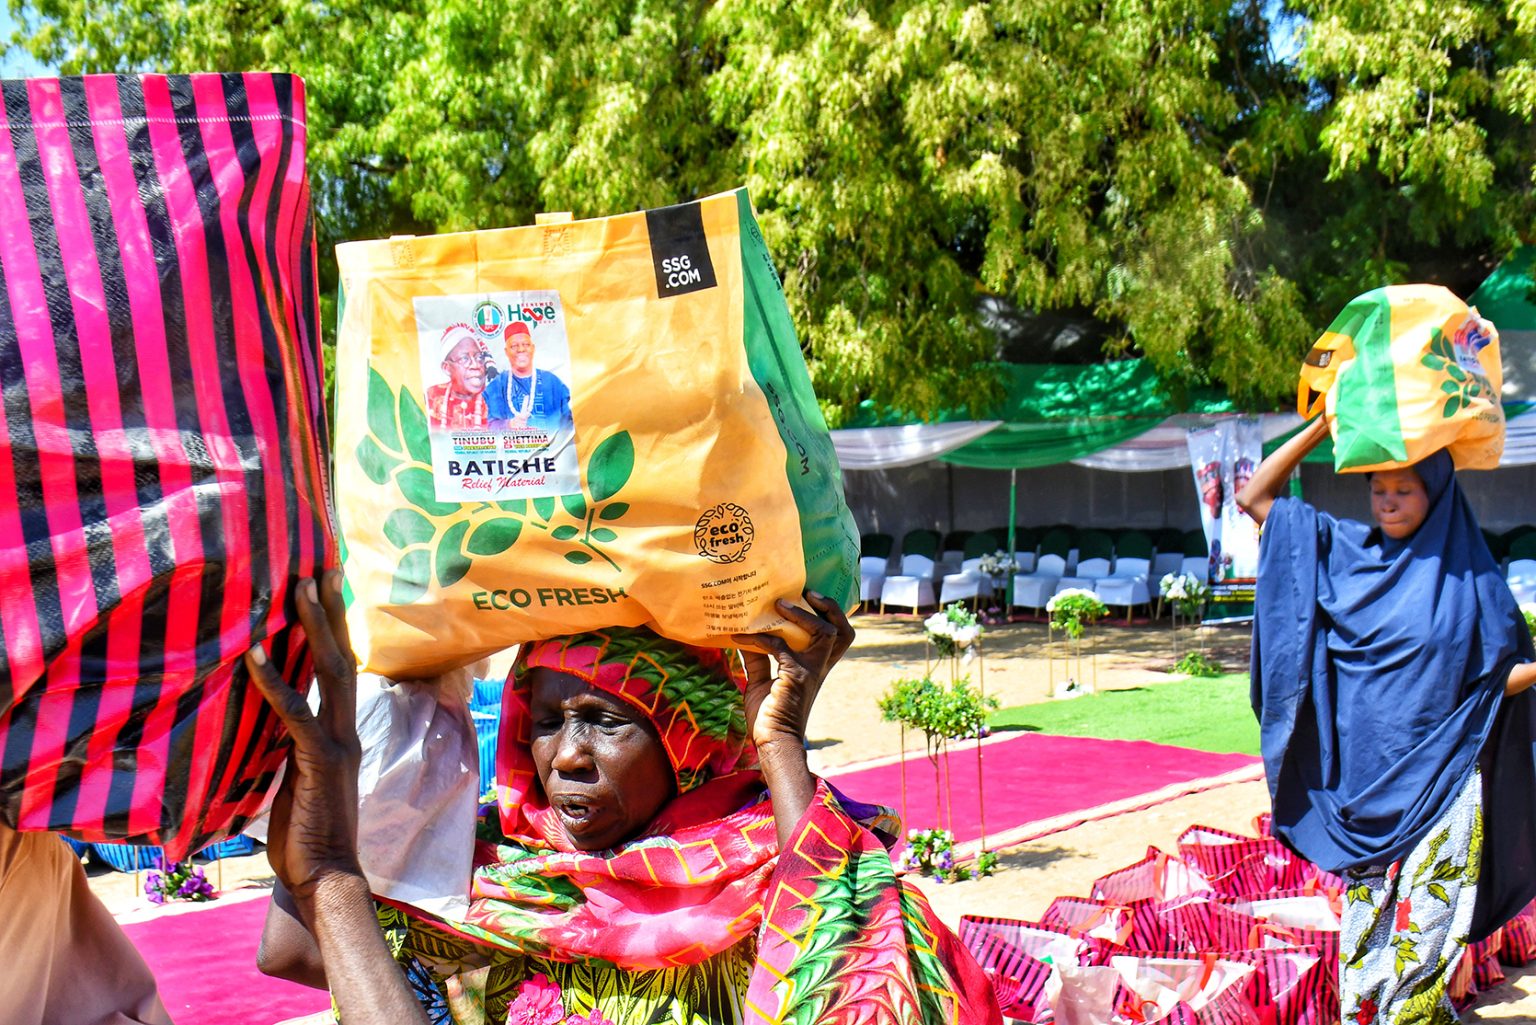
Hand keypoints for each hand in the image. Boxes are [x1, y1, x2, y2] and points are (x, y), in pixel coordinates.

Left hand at [245, 570, 362, 900]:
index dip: (333, 628)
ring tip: (299, 588)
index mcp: (340, 732)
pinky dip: (274, 680)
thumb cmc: (304, 835)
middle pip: (342, 656)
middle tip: (321, 567)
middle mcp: (345, 729)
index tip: (326, 589)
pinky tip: (253, 654)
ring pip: (329, 672)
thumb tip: (267, 721)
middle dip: (331, 611)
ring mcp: (337, 742)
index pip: (339, 670)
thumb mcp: (295, 778)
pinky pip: (296, 711)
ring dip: (313, 627)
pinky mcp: (320, 760)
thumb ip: (289, 745)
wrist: (325, 874)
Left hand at [733, 591, 853, 752]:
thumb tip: (745, 634)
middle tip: (808, 593)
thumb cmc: (768, 717)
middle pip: (842, 632)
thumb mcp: (760, 682)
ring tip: (779, 604)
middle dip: (831, 609)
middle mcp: (818, 667)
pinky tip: (739, 637)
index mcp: (815, 668)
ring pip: (824, 633)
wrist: (772, 743)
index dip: (832, 615)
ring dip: (802, 615)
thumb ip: (758, 658)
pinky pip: (780, 647)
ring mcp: (810, 671)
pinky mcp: (795, 677)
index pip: (838, 638)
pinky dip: (760, 639)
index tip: (813, 598)